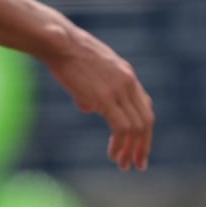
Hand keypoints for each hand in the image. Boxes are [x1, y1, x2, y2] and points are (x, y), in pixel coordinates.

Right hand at [48, 30, 154, 170]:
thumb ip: (93, 91)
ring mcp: (119, 89)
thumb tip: (90, 108)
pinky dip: (120, 145)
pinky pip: (122, 127)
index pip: (146, 107)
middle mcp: (129, 82)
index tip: (138, 147)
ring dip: (132, 150)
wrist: (58, 42)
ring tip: (123, 165)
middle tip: (138, 164)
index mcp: (127, 75)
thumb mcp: (87, 73)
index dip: (144, 130)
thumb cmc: (66, 55)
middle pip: (146, 120)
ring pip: (137, 127)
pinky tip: (113, 155)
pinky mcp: (105, 97)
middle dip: (143, 145)